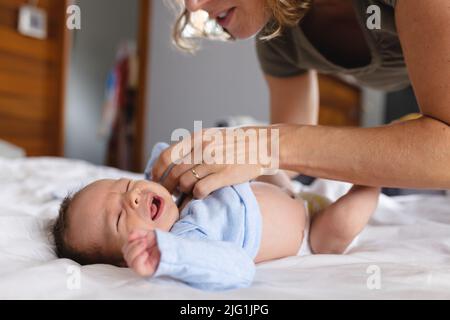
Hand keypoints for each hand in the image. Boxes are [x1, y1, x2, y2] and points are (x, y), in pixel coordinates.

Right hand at [122, 230, 160, 276]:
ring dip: (136, 249)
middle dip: (134, 245)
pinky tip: (146, 253)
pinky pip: (136, 267)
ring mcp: (140, 266)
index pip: (126, 247)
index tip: (142, 236)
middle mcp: (136, 259)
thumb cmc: (162, 243)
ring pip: (129, 260)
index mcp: (136, 251)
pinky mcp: (145, 271)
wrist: (174, 249)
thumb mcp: (150, 234)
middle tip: (144, 240)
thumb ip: (139, 233)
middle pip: (126, 253)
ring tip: (145, 244)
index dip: (131, 240)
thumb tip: (130, 236)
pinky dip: (139, 258)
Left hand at [151, 127, 279, 198]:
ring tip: (185, 195)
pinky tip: (200, 194)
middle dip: (168, 187)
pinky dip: (196, 195)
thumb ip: (192, 146)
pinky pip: (201, 190)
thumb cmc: (233, 143)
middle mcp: (204, 148)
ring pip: (186, 183)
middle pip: (175, 173)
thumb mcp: (210, 136)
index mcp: (197, 138)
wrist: (261, 144)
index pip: (167, 156)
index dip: (157, 171)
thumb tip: (170, 161)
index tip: (156, 180)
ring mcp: (215, 162)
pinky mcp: (226, 175)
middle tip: (169, 194)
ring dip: (183, 192)